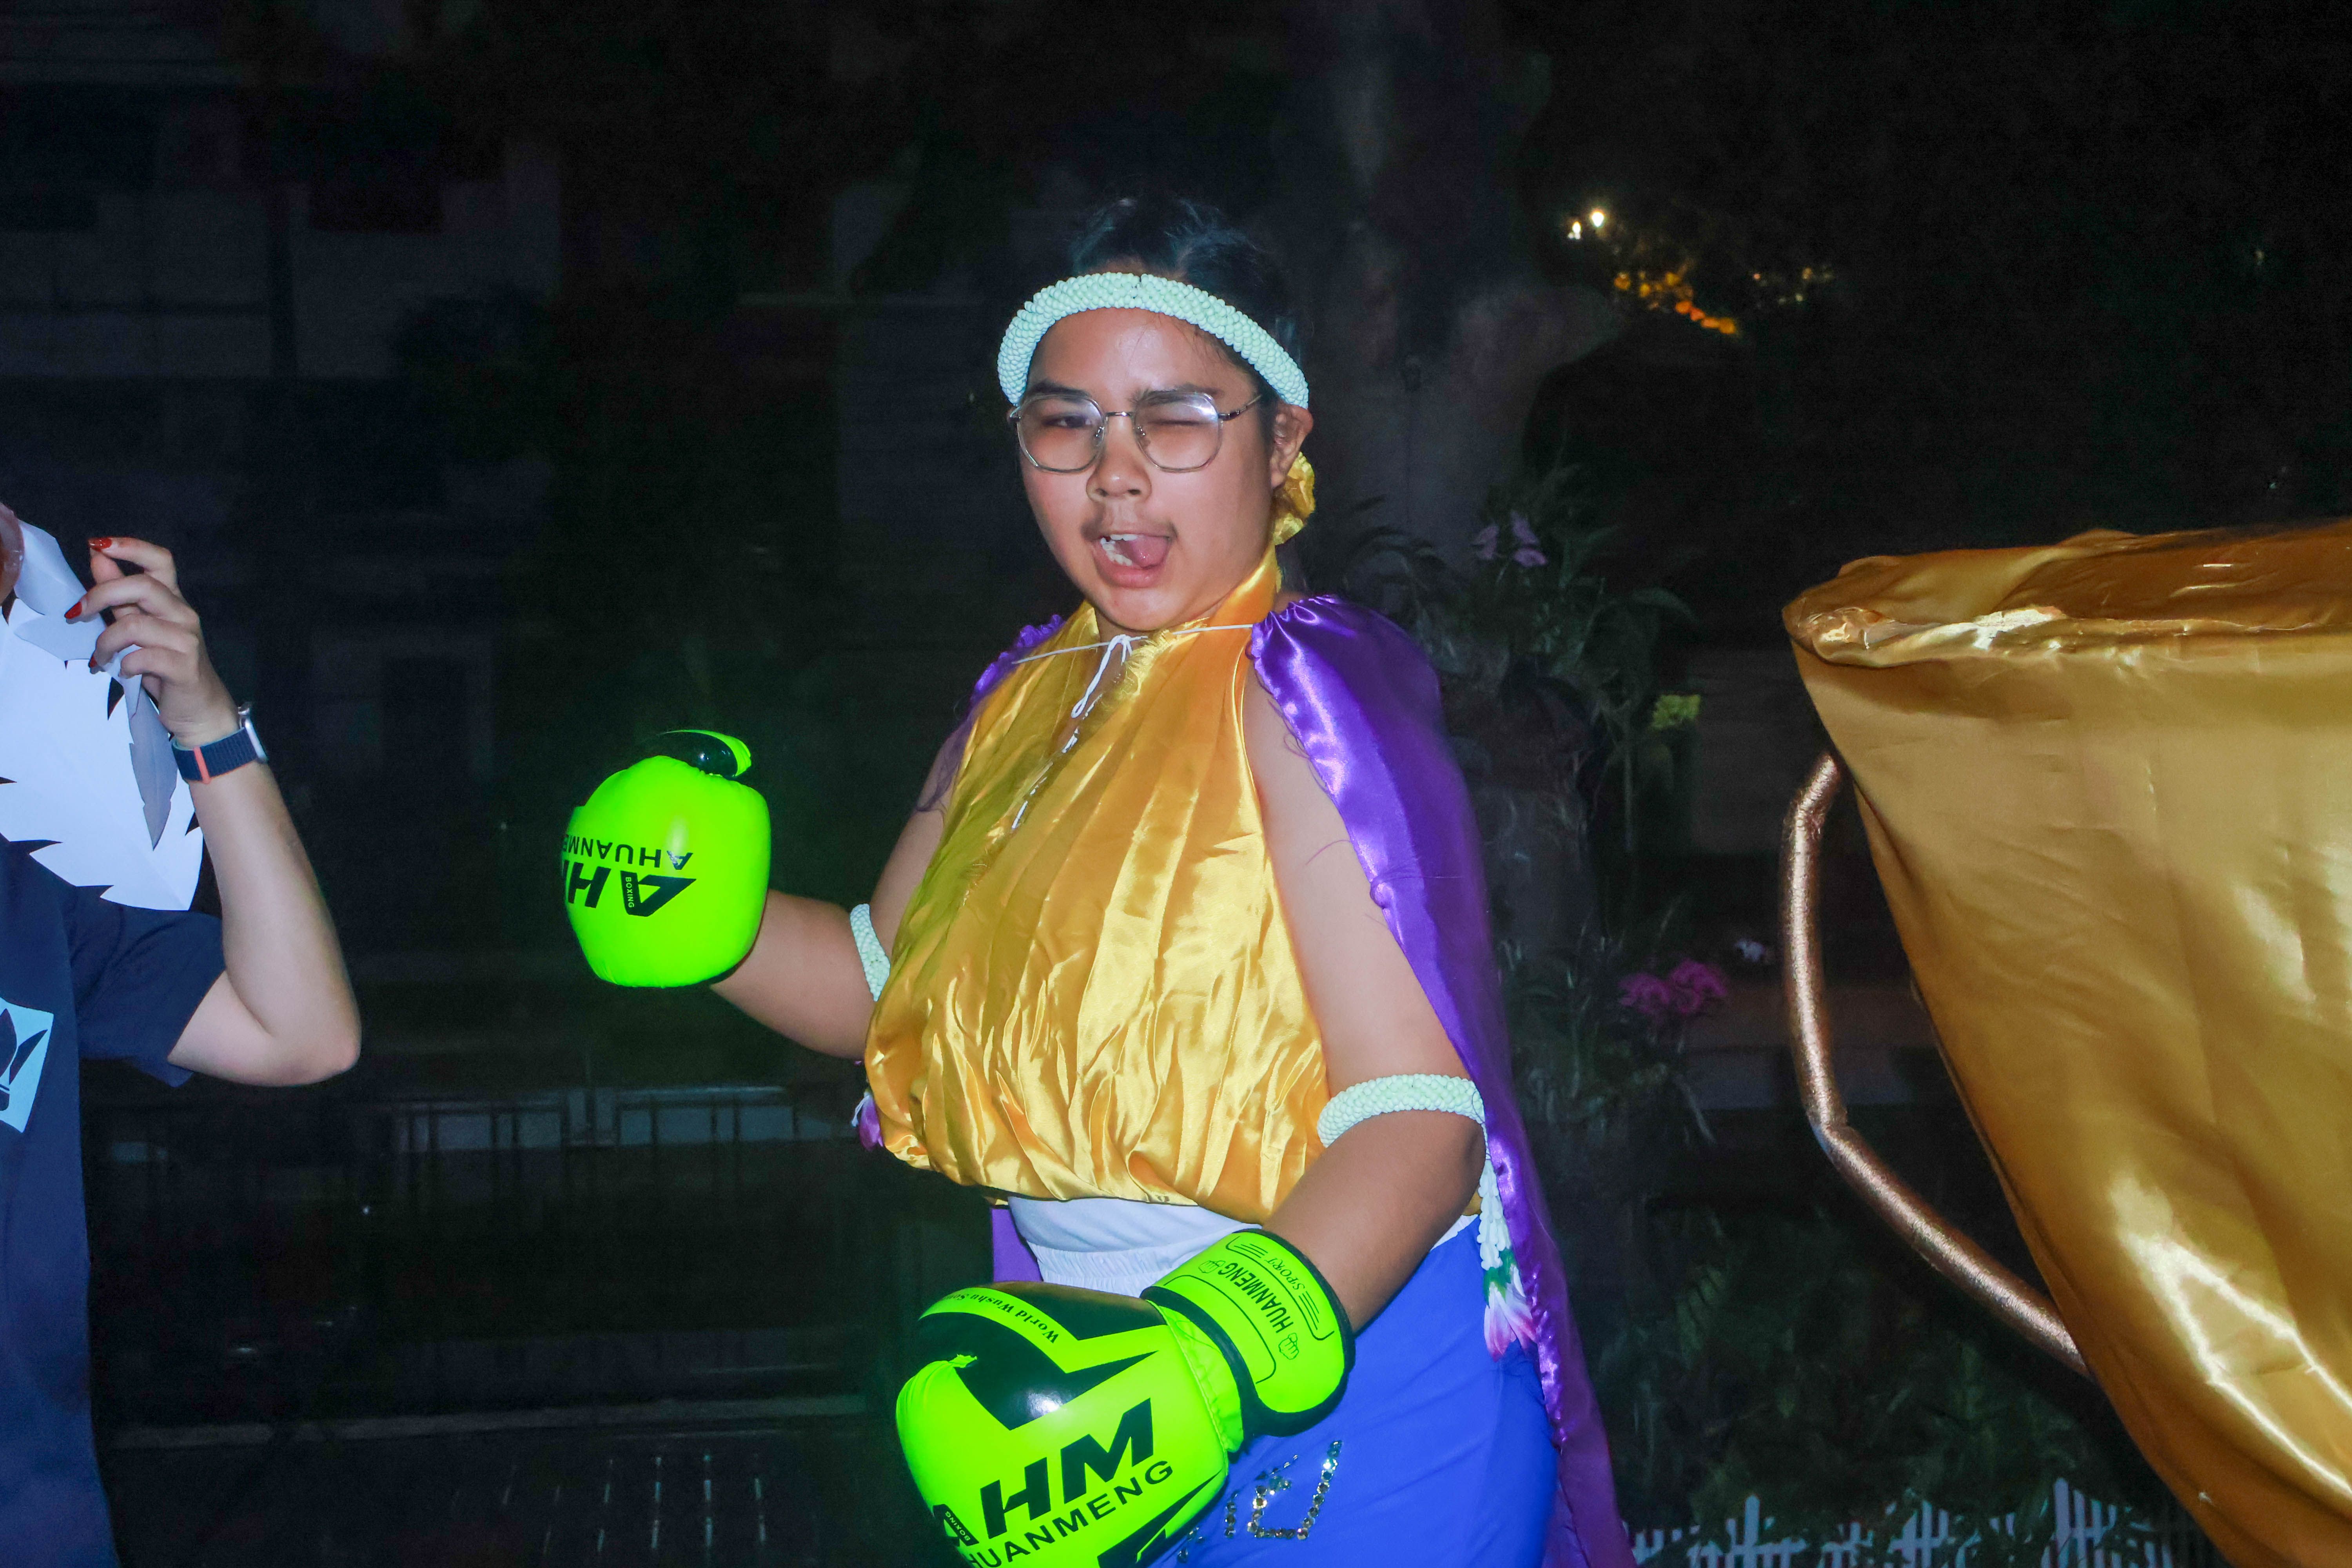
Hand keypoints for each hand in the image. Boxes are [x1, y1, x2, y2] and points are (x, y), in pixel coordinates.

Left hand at [69, 536, 238, 746]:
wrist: (198, 708)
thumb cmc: (166, 665)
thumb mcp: (139, 625)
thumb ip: (120, 594)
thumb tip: (98, 557)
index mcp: (173, 600)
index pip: (160, 560)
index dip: (130, 547)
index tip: (97, 545)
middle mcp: (183, 614)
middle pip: (143, 586)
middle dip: (101, 595)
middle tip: (76, 614)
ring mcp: (186, 640)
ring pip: (135, 625)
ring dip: (105, 643)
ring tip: (99, 658)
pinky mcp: (184, 666)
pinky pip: (142, 657)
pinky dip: (124, 665)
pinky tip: (124, 672)